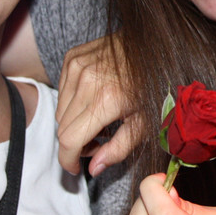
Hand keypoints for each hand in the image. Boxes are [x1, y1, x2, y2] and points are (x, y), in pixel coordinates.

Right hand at [55, 35, 140, 176]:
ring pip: (60, 111)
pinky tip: (94, 99)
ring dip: (74, 122)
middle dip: (76, 143)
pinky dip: (73, 102)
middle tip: (99, 141)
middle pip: (62, 128)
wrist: (154, 46)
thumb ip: (118, 149)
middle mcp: (87, 81)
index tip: (74, 168)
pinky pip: (62, 91)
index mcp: (107, 100)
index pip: (69, 140)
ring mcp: (77, 66)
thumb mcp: (145, 123)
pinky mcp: (73, 57)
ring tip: (99, 119)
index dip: (68, 160)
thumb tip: (94, 169)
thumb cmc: (154, 85)